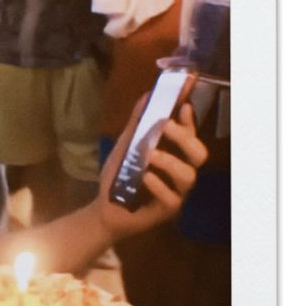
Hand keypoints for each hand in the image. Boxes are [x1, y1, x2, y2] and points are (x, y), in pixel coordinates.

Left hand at [96, 98, 208, 240]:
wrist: (105, 208)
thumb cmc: (119, 177)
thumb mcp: (126, 146)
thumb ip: (137, 124)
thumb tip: (146, 95)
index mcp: (174, 155)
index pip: (190, 135)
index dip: (189, 121)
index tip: (182, 106)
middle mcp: (180, 172)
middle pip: (199, 154)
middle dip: (185, 138)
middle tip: (165, 127)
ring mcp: (177, 192)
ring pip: (188, 175)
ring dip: (169, 161)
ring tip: (149, 155)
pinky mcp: (168, 210)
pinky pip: (171, 197)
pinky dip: (158, 184)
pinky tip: (145, 177)